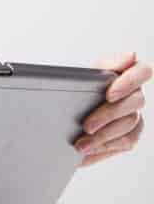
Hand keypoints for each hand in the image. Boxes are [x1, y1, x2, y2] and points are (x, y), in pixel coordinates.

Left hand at [74, 52, 150, 167]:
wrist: (60, 117)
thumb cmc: (75, 90)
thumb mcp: (83, 75)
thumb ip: (106, 65)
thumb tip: (131, 55)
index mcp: (126, 74)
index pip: (143, 71)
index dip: (130, 82)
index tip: (109, 94)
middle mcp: (135, 94)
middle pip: (135, 102)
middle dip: (108, 115)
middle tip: (86, 126)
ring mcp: (135, 114)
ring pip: (130, 124)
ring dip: (104, 135)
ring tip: (81, 144)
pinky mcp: (131, 134)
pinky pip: (126, 141)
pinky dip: (106, 146)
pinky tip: (89, 149)